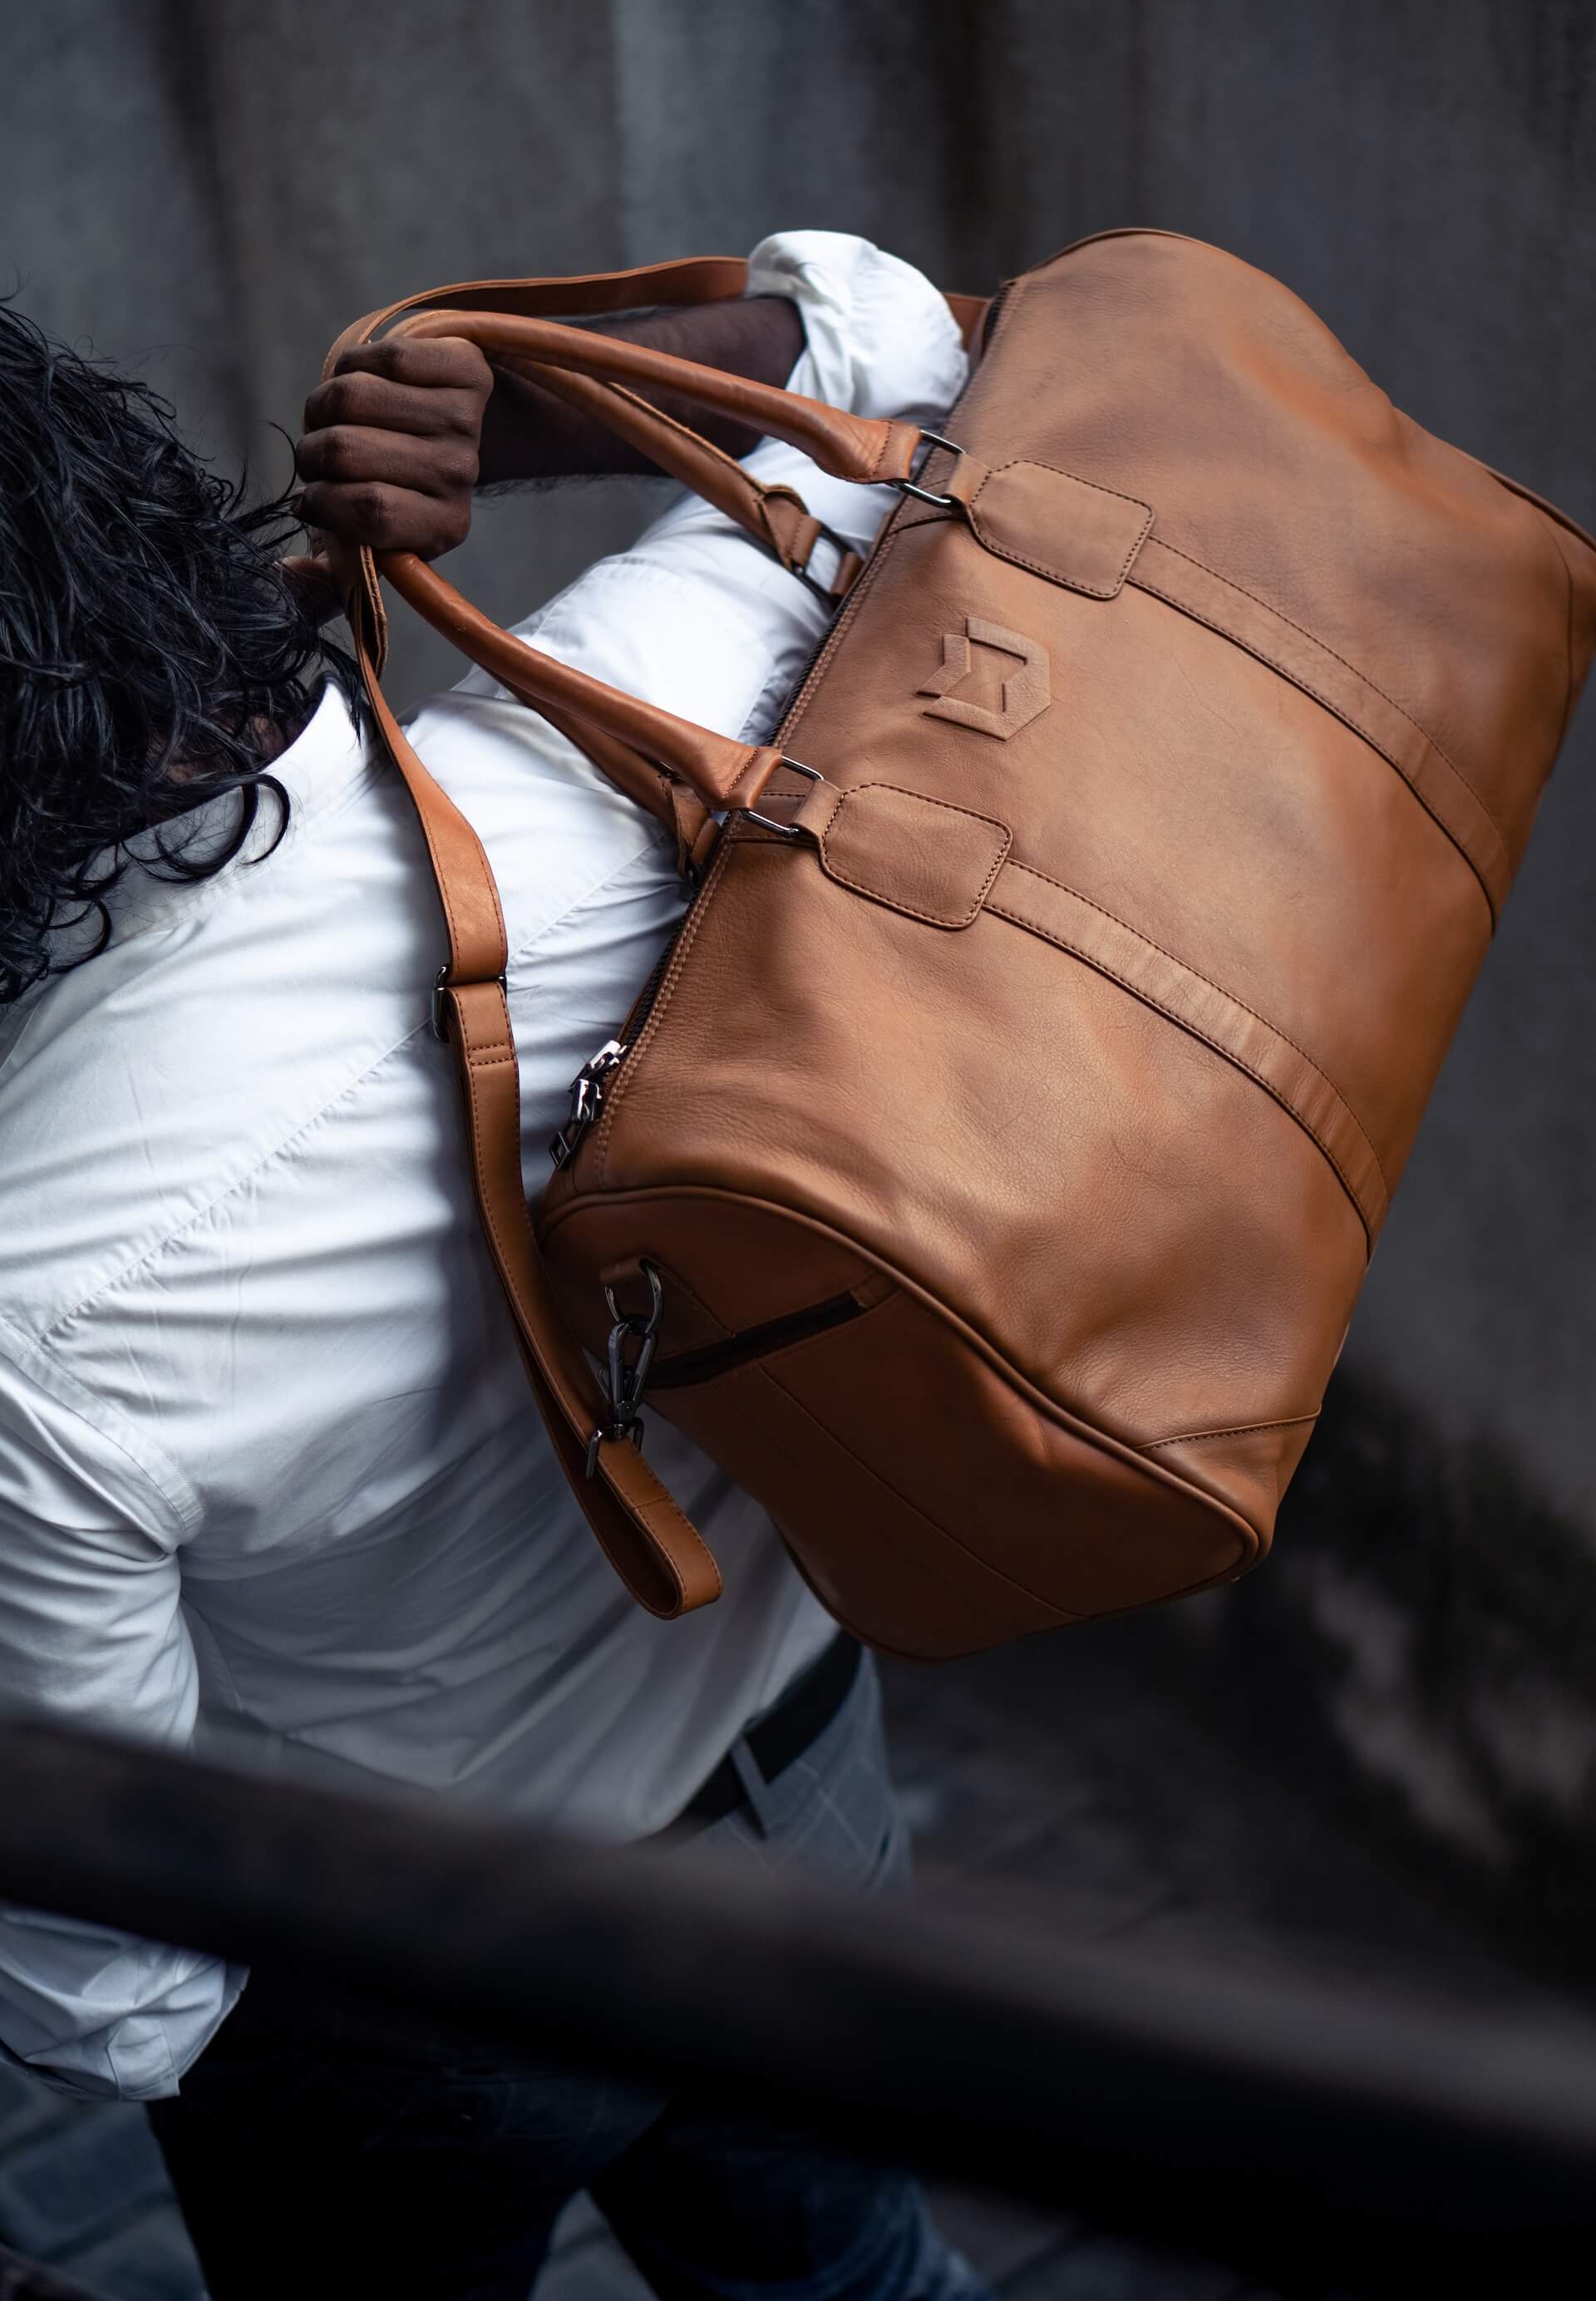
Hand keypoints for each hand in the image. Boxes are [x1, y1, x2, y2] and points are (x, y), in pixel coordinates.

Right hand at [295, 336, 493, 558]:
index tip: (312, 497)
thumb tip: (285, 574)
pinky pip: (384, 356)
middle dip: (311, 451)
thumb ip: (327, 571)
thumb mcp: (365, 538)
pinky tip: (360, 380)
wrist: (446, 426)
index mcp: (440, 527)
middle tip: (317, 453)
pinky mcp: (468, 368)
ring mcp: (466, 420)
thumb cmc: (388, 485)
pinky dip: (352, 363)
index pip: (370, 511)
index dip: (322, 500)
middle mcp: (458, 475)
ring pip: (353, 396)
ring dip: (322, 405)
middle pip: (346, 450)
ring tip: (330, 417)